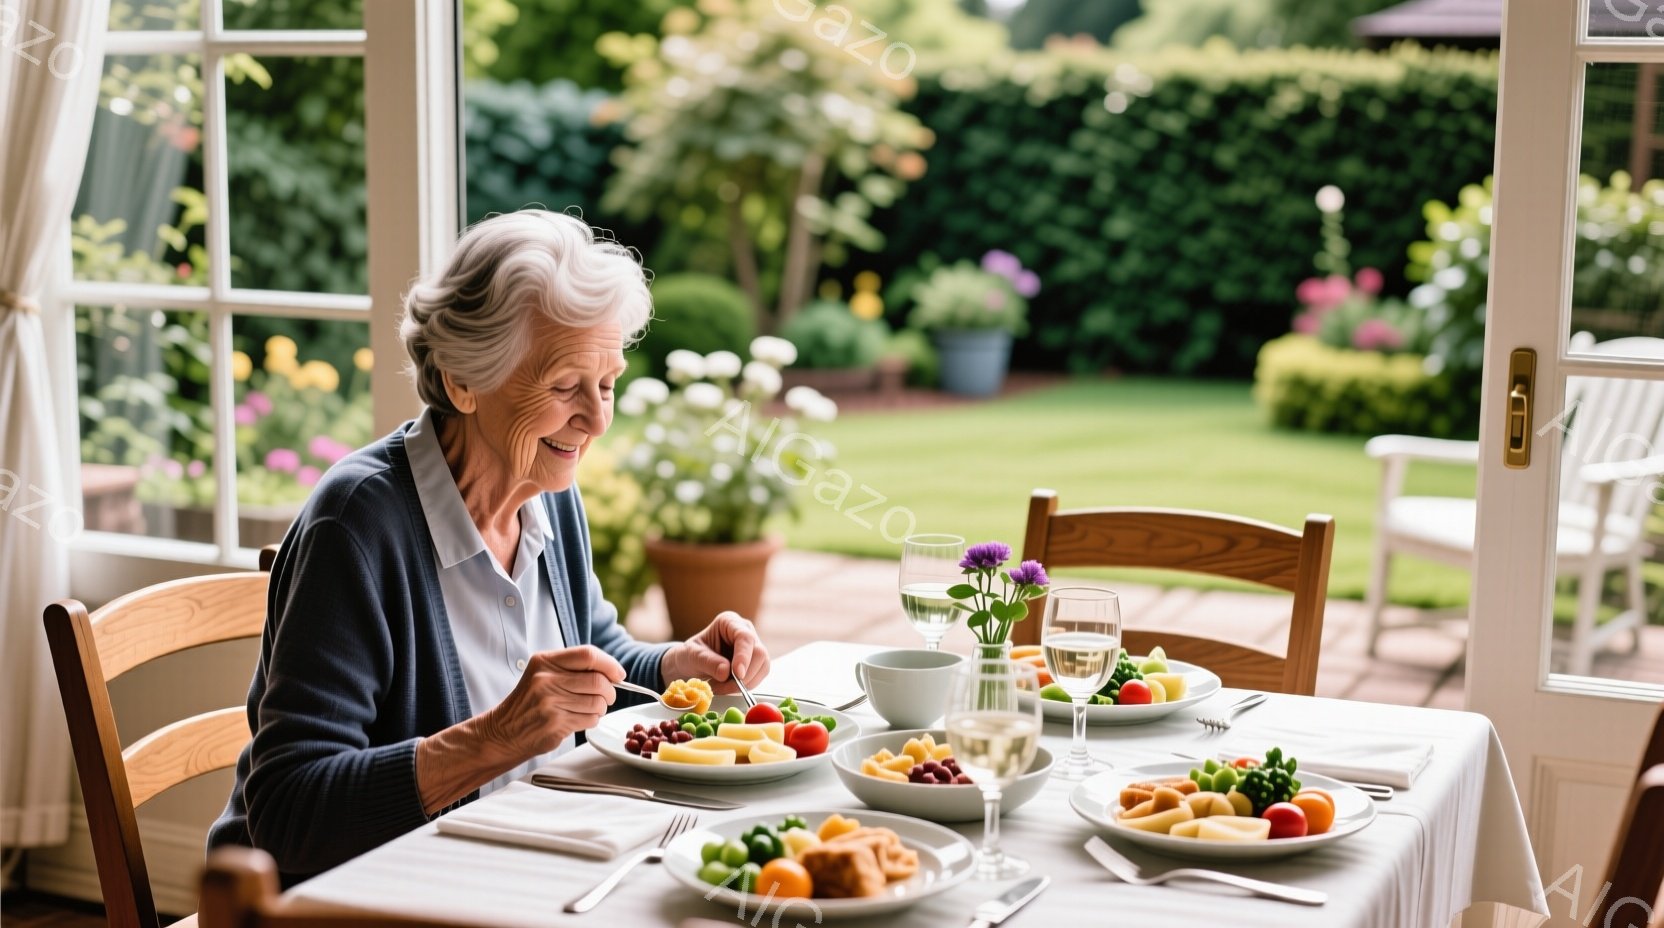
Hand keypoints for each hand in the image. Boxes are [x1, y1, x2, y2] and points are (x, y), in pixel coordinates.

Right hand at [479, 645, 624, 757]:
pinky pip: (590, 719)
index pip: (588, 655)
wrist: (503, 731)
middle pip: (598, 681)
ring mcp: (550, 703)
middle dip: (610, 691)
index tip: (618, 674)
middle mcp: (546, 680)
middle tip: (607, 696)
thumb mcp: (542, 674)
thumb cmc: (529, 702)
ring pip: (597, 702)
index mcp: (544, 661)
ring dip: (600, 708)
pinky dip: (592, 720)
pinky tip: (579, 719)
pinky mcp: (555, 723)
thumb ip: (572, 668)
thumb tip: (613, 671)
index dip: (609, 664)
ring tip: (588, 709)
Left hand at [661, 611, 769, 692]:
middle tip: (725, 687)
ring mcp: (752, 647)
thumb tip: (726, 672)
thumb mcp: (693, 656)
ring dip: (745, 683)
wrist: (691, 664)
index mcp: (729, 622)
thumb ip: (708, 662)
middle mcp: (745, 631)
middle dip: (745, 675)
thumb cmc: (691, 655)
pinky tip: (727, 687)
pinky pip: (758, 677)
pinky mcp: (755, 663)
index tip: (737, 674)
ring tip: (721, 687)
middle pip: (759, 653)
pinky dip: (745, 687)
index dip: (744, 656)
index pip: (745, 637)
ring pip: (763, 666)